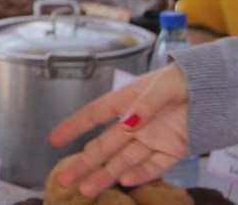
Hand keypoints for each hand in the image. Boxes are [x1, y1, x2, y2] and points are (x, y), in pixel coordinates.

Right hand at [48, 63, 189, 197]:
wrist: (215, 88)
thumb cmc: (185, 79)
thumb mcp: (163, 86)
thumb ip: (145, 105)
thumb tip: (127, 123)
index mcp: (126, 101)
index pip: (94, 115)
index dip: (73, 126)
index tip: (53, 139)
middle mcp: (135, 123)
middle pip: (104, 146)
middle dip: (84, 164)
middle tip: (66, 179)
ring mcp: (152, 138)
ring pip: (124, 161)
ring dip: (106, 175)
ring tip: (87, 190)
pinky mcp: (172, 150)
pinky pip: (154, 166)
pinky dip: (140, 174)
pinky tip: (124, 181)